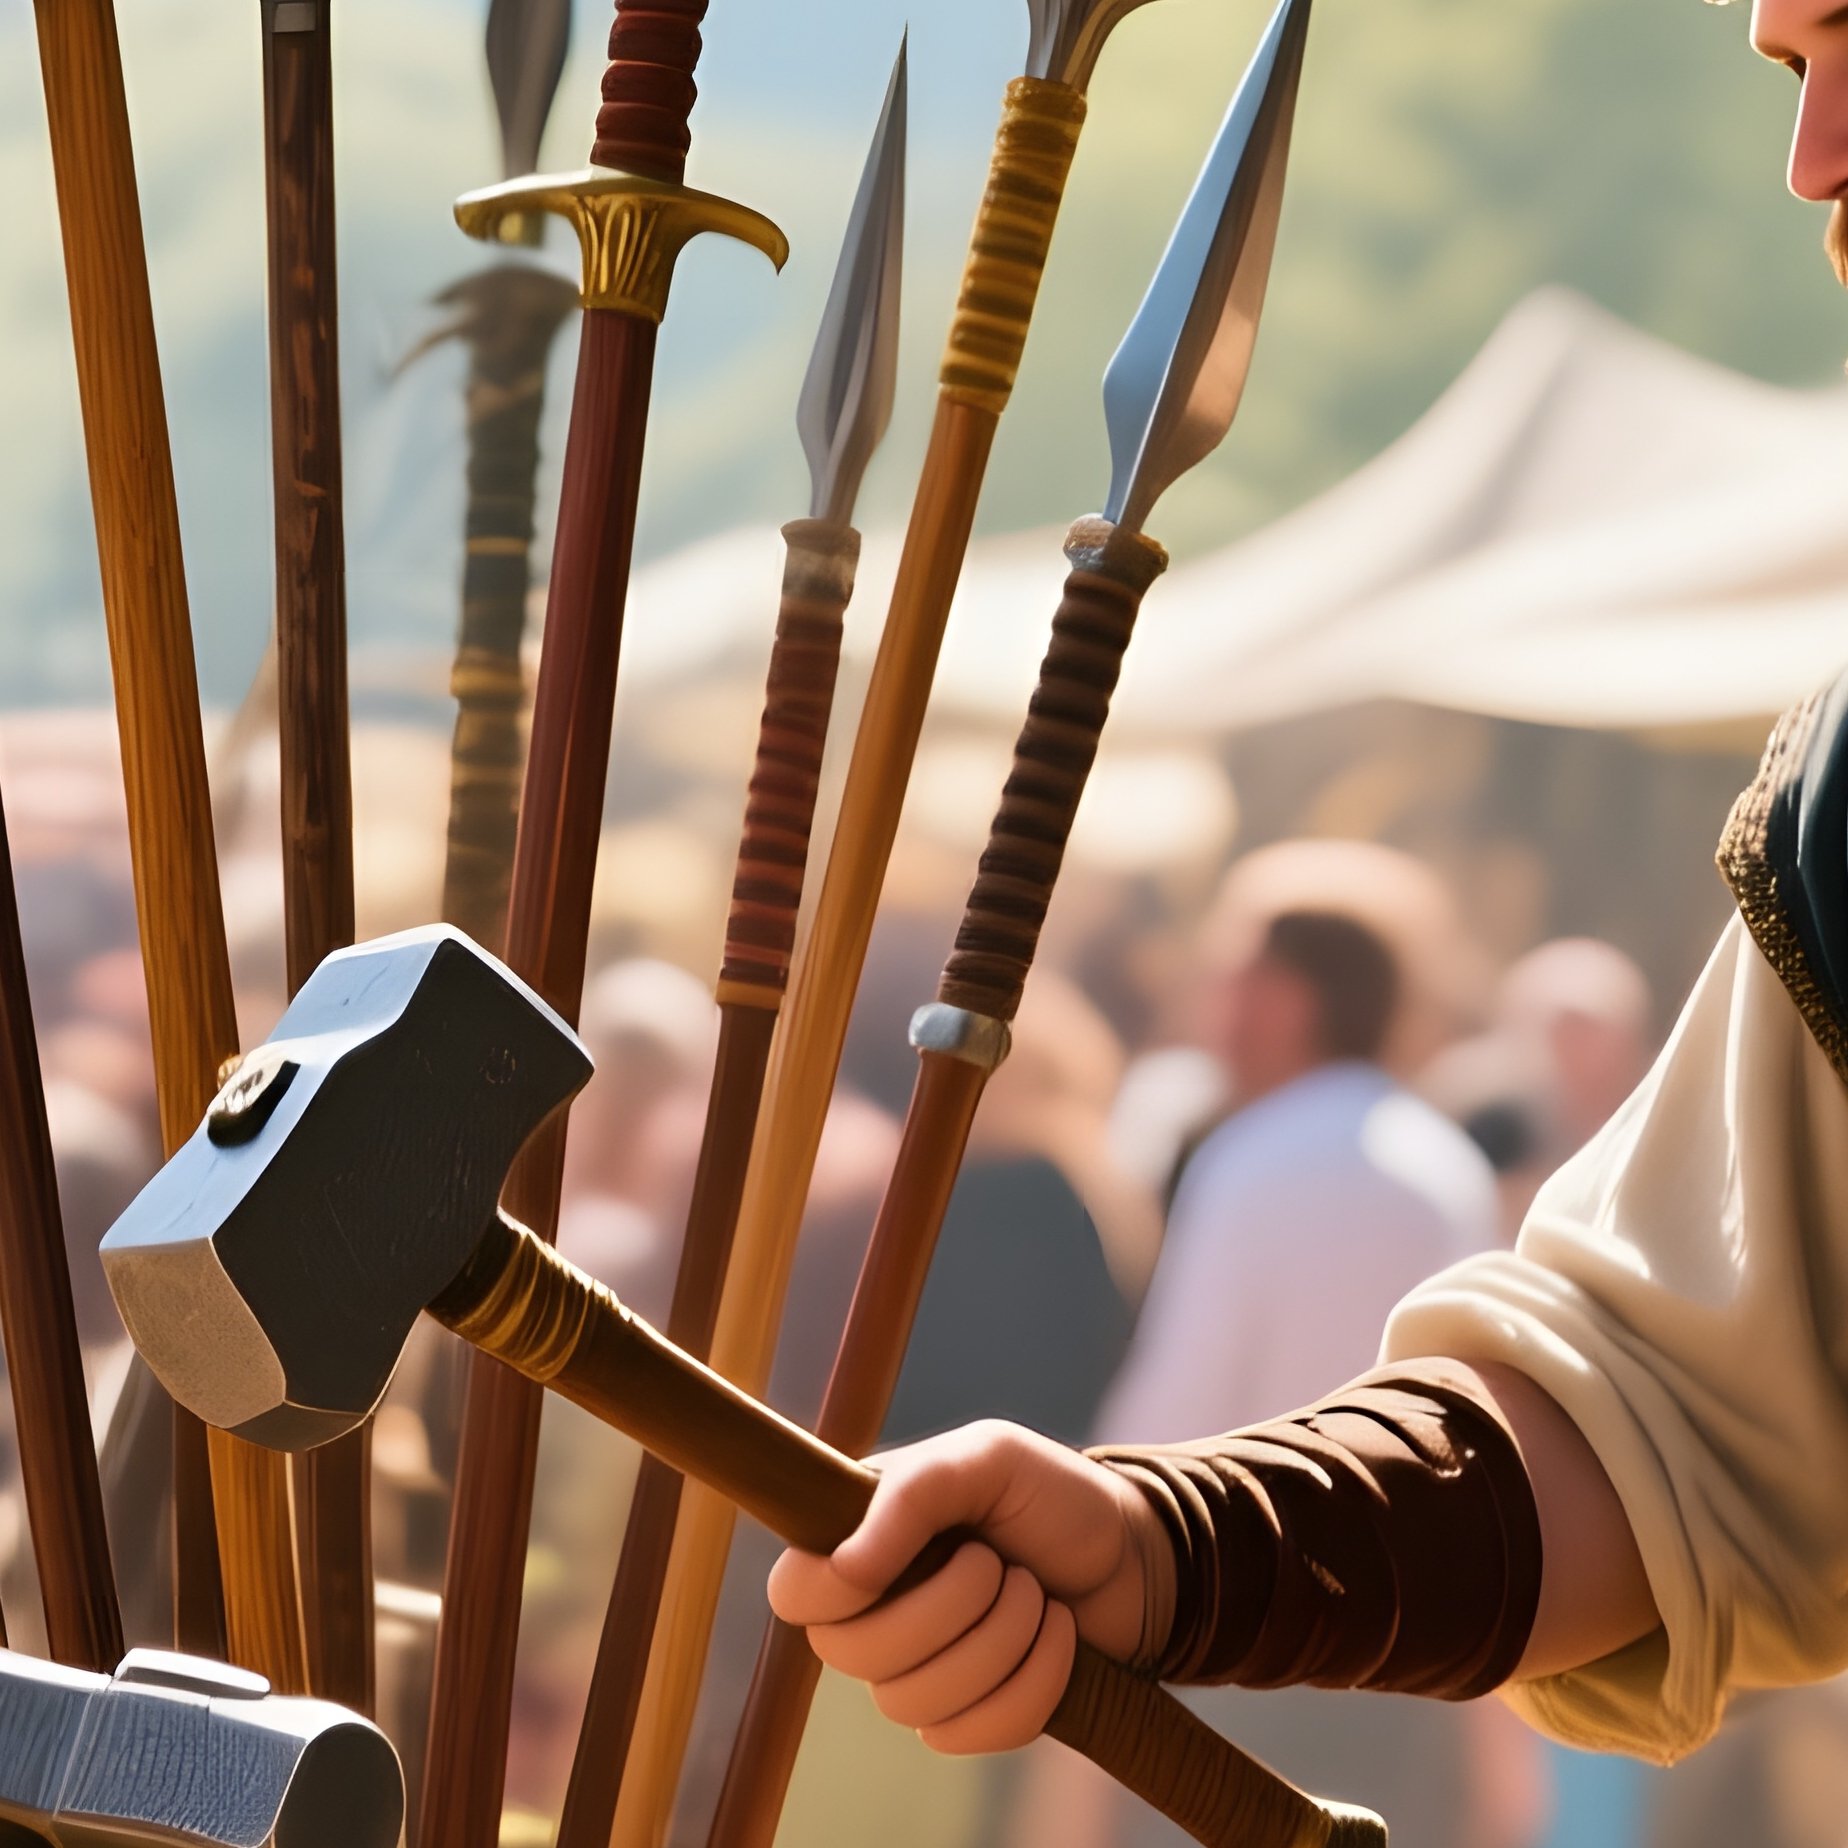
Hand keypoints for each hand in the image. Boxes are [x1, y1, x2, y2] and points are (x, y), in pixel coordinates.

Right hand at [767, 1420, 1172, 1753]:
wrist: (1134, 1554)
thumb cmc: (1049, 1495)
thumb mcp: (985, 1459)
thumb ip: (912, 1494)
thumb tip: (845, 1567)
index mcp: (865, 1538)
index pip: (793, 1591)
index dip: (827, 1593)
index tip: (884, 1568)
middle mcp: (879, 1611)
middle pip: (850, 1655)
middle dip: (943, 1609)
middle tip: (995, 1564)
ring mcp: (921, 1671)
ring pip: (911, 1703)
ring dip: (996, 1643)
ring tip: (1035, 1594)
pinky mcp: (969, 1717)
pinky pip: (968, 1735)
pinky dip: (1029, 1683)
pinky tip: (1058, 1638)